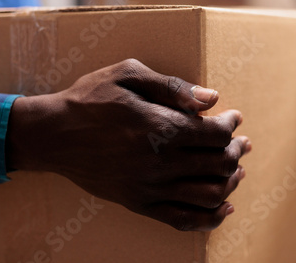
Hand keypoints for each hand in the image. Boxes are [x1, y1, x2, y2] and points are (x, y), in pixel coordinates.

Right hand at [6, 59, 250, 230]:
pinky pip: (182, 220)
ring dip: (230, 182)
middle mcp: (160, 163)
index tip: (234, 118)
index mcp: (161, 128)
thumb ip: (173, 87)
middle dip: (237, 152)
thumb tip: (211, 99)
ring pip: (208, 195)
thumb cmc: (90, 98)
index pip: (216, 134)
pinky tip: (223, 209)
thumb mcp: (129, 75)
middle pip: (218, 164)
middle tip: (242, 143)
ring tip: (237, 171)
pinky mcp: (139, 204)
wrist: (53, 134)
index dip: (231, 126)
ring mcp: (150, 188)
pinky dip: (209, 218)